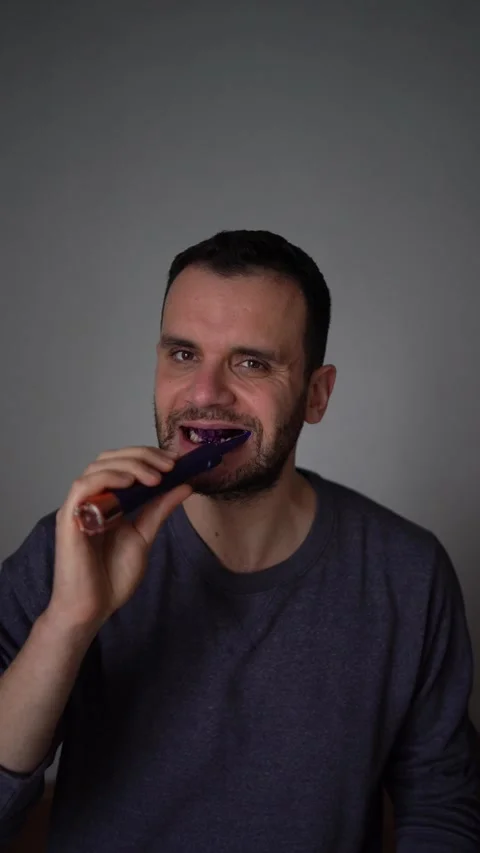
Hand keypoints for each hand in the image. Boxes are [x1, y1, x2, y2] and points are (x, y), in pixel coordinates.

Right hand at [48, 446, 191, 630]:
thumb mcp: (145, 535)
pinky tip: (130, 482)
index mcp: (107, 500)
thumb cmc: (112, 576)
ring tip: (156, 476)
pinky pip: (83, 486)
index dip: (148, 456)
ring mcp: (78, 506)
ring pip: (98, 467)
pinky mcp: (69, 518)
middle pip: (110, 458)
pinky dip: (107, 478)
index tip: (175, 462)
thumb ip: (160, 509)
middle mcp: (91, 498)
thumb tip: (185, 485)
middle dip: (143, 456)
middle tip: (170, 465)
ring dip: (130, 465)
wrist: (93, 608)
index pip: (123, 463)